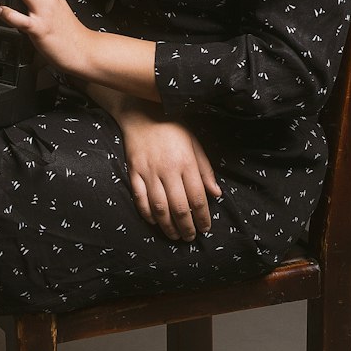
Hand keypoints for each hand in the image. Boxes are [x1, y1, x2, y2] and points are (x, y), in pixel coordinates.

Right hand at [112, 104, 222, 242]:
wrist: (142, 112)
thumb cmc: (173, 128)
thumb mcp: (195, 144)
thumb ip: (205, 170)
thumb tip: (216, 194)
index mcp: (186, 163)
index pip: (198, 198)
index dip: (203, 217)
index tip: (206, 228)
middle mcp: (168, 170)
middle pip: (179, 207)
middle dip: (187, 227)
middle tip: (191, 238)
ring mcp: (149, 172)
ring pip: (159, 207)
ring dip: (168, 226)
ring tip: (175, 236)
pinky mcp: (134, 171)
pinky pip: (139, 198)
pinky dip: (147, 213)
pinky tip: (155, 222)